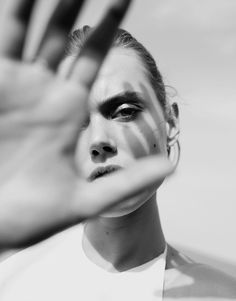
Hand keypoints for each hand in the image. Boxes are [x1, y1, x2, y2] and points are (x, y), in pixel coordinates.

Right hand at [0, 0, 172, 247]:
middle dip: (75, 2)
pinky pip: (3, 40)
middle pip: (62, 34)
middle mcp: (42, 92)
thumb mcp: (83, 200)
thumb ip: (125, 182)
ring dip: (41, 1)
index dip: (107, 27)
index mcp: (67, 110)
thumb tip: (168, 168)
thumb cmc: (31, 216)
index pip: (91, 57)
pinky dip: (11, 16)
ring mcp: (13, 85)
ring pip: (29, 29)